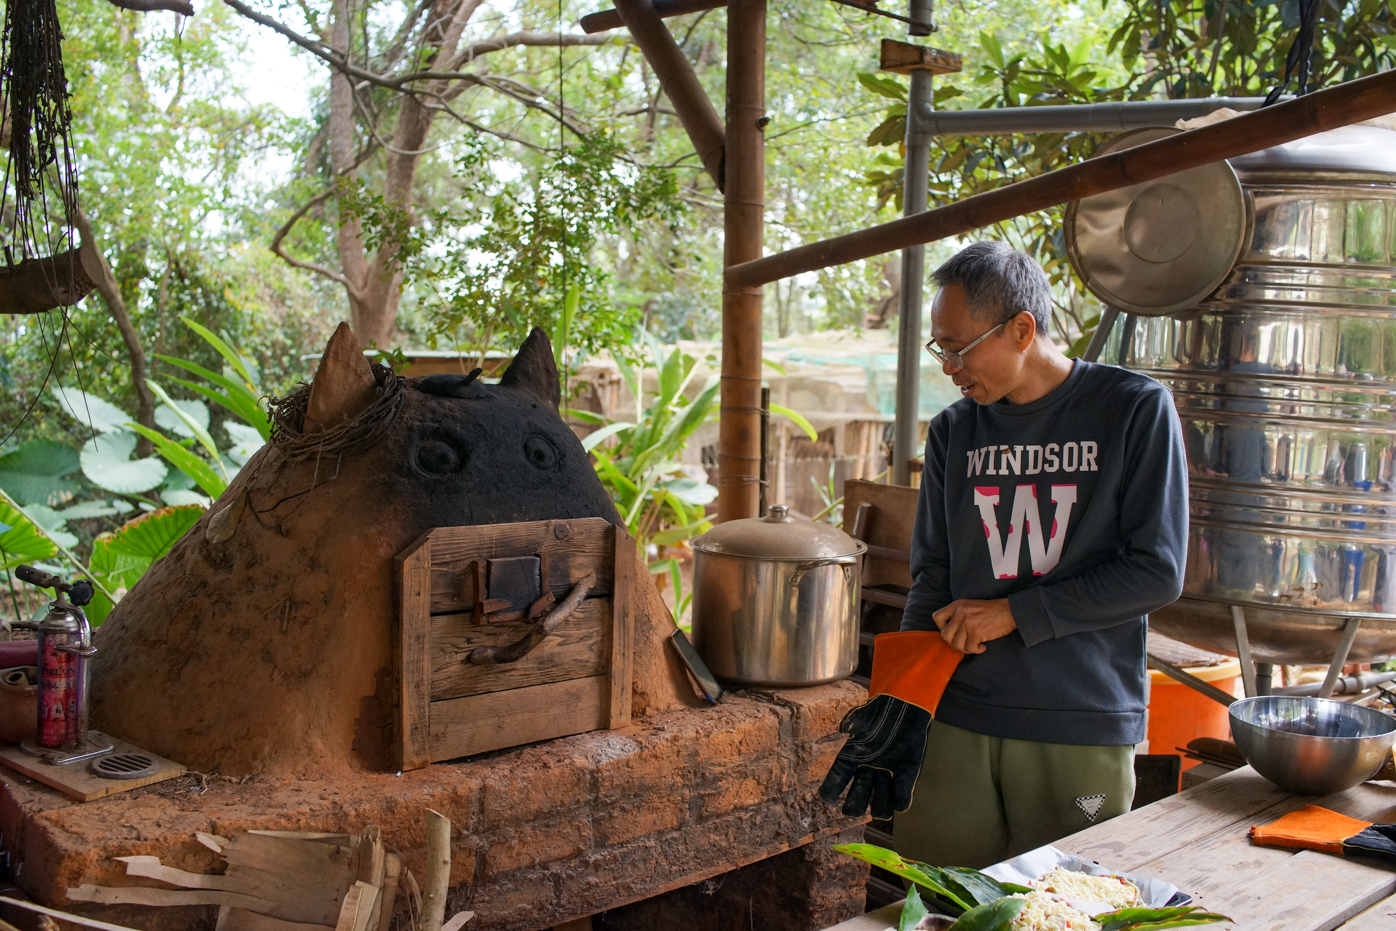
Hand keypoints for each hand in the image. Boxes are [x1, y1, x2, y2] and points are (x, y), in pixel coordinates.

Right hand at [818, 695, 931, 818]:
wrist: (903, 708)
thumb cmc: (878, 713)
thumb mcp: (863, 715)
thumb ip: (854, 722)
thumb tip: (845, 728)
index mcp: (851, 758)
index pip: (837, 778)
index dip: (831, 789)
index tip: (827, 797)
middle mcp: (866, 772)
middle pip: (858, 797)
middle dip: (855, 805)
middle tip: (853, 809)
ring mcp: (886, 777)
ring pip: (880, 803)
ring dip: (880, 803)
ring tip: (881, 799)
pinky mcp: (906, 776)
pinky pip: (902, 795)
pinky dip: (901, 800)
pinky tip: (901, 803)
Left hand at [933, 598, 1016, 653]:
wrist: (1009, 611)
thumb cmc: (991, 611)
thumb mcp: (970, 606)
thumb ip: (958, 615)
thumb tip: (949, 632)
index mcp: (957, 605)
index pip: (936, 617)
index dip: (942, 627)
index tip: (953, 631)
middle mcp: (960, 613)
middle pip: (944, 635)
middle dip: (953, 643)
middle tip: (964, 643)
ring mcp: (967, 623)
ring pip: (956, 644)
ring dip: (965, 649)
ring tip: (974, 646)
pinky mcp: (976, 633)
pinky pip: (969, 648)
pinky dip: (976, 650)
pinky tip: (982, 646)